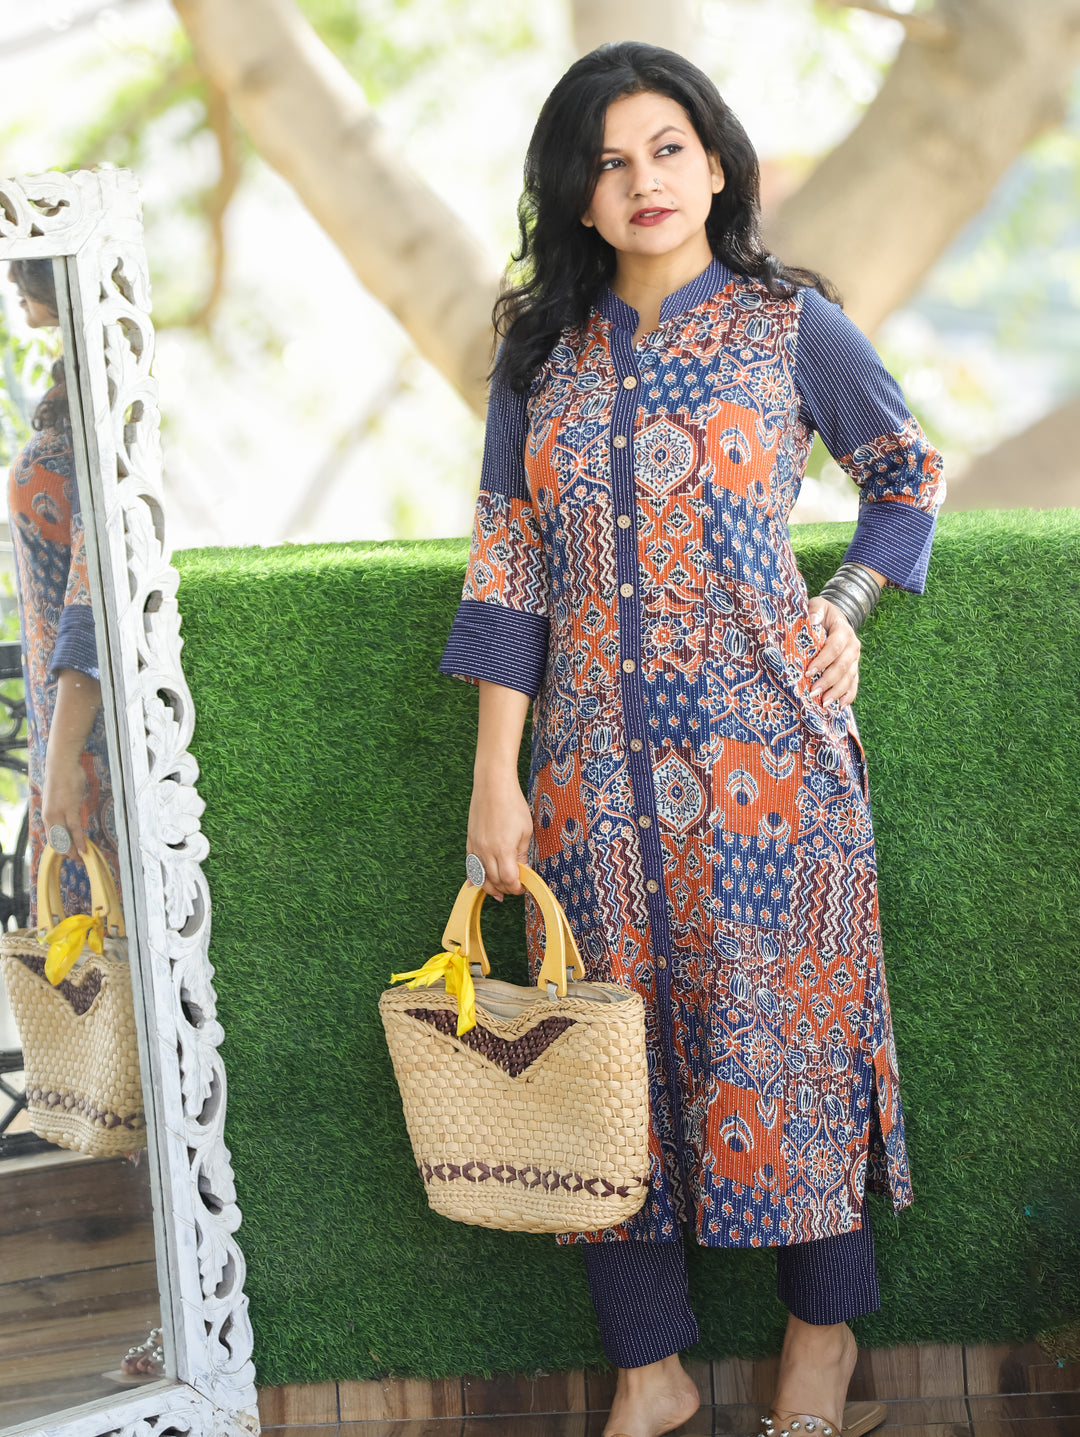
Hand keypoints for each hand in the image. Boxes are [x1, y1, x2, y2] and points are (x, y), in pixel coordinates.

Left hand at [42, 752, 88, 855]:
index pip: (52, 838)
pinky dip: (80, 841)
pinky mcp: (70, 809)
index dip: (60, 849)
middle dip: (67, 853)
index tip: (69, 855)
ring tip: (81, 859)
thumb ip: (61, 809)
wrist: (61, 765)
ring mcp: (59, 814)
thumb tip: (68, 814)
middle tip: (77, 860)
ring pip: (65, 839)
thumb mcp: (58, 798)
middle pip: (57, 842)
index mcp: (46, 815)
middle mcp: (50, 817)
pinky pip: (75, 829)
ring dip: (74, 851)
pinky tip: (84, 850)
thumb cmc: (61, 778)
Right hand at [466, 766, 531, 902]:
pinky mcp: (470, 840)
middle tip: (515, 888)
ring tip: (498, 893)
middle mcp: (486, 851)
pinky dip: (474, 876)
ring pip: (480, 875)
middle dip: (505, 888)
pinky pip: (470, 864)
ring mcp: (476, 846)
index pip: (508, 880)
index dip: (517, 888)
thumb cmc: (512, 804)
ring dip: (490, 886)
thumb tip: (522, 870)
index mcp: (503, 850)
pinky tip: (476, 884)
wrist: (492, 786)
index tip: (524, 887)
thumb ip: (522, 854)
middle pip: (494, 881)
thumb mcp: (526, 831)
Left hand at [805, 596, 860, 707]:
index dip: (823, 660)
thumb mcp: (817, 605)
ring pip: (849, 677)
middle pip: (843, 666)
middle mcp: (852, 645)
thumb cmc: (821, 613)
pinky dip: (849, 695)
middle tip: (813, 692)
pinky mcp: (854, 667)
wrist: (835, 618)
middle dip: (828, 680)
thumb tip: (813, 620)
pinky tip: (841, 706)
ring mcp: (854, 658)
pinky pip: (854, 683)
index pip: (834, 647)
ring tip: (824, 703)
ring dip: (837, 691)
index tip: (809, 671)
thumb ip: (815, 610)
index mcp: (843, 630)